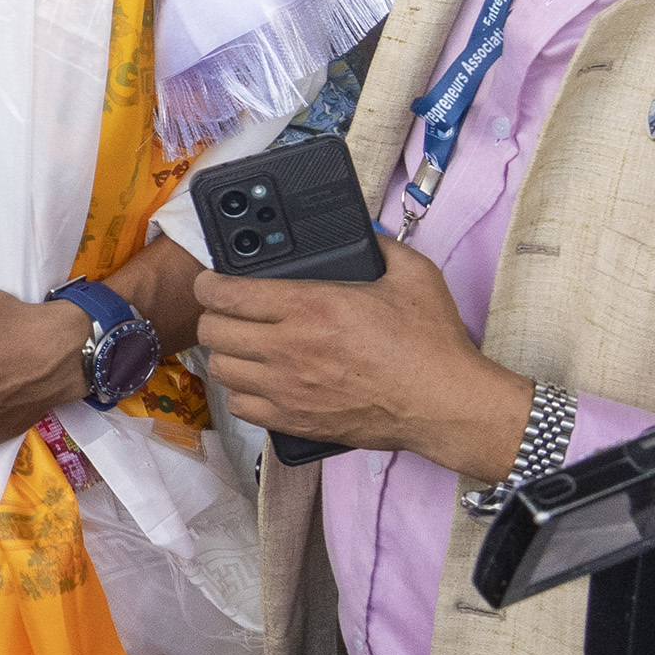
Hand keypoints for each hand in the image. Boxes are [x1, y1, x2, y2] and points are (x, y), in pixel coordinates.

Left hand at [188, 239, 528, 477]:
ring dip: (225, 353)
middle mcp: (289, 348)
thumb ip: (380, 245)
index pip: (226, 293)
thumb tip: (363, 233)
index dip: (209, 283)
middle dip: (213, 316)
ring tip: (241, 344)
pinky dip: (241, 392)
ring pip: (221, 370)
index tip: (211, 281)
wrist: (445, 404)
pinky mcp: (295, 422)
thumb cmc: (432, 345)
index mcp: (310, 306)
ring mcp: (288, 389)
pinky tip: (257, 381)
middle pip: (213, 331)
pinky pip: (240, 407)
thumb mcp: (412, 274)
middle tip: (227, 311)